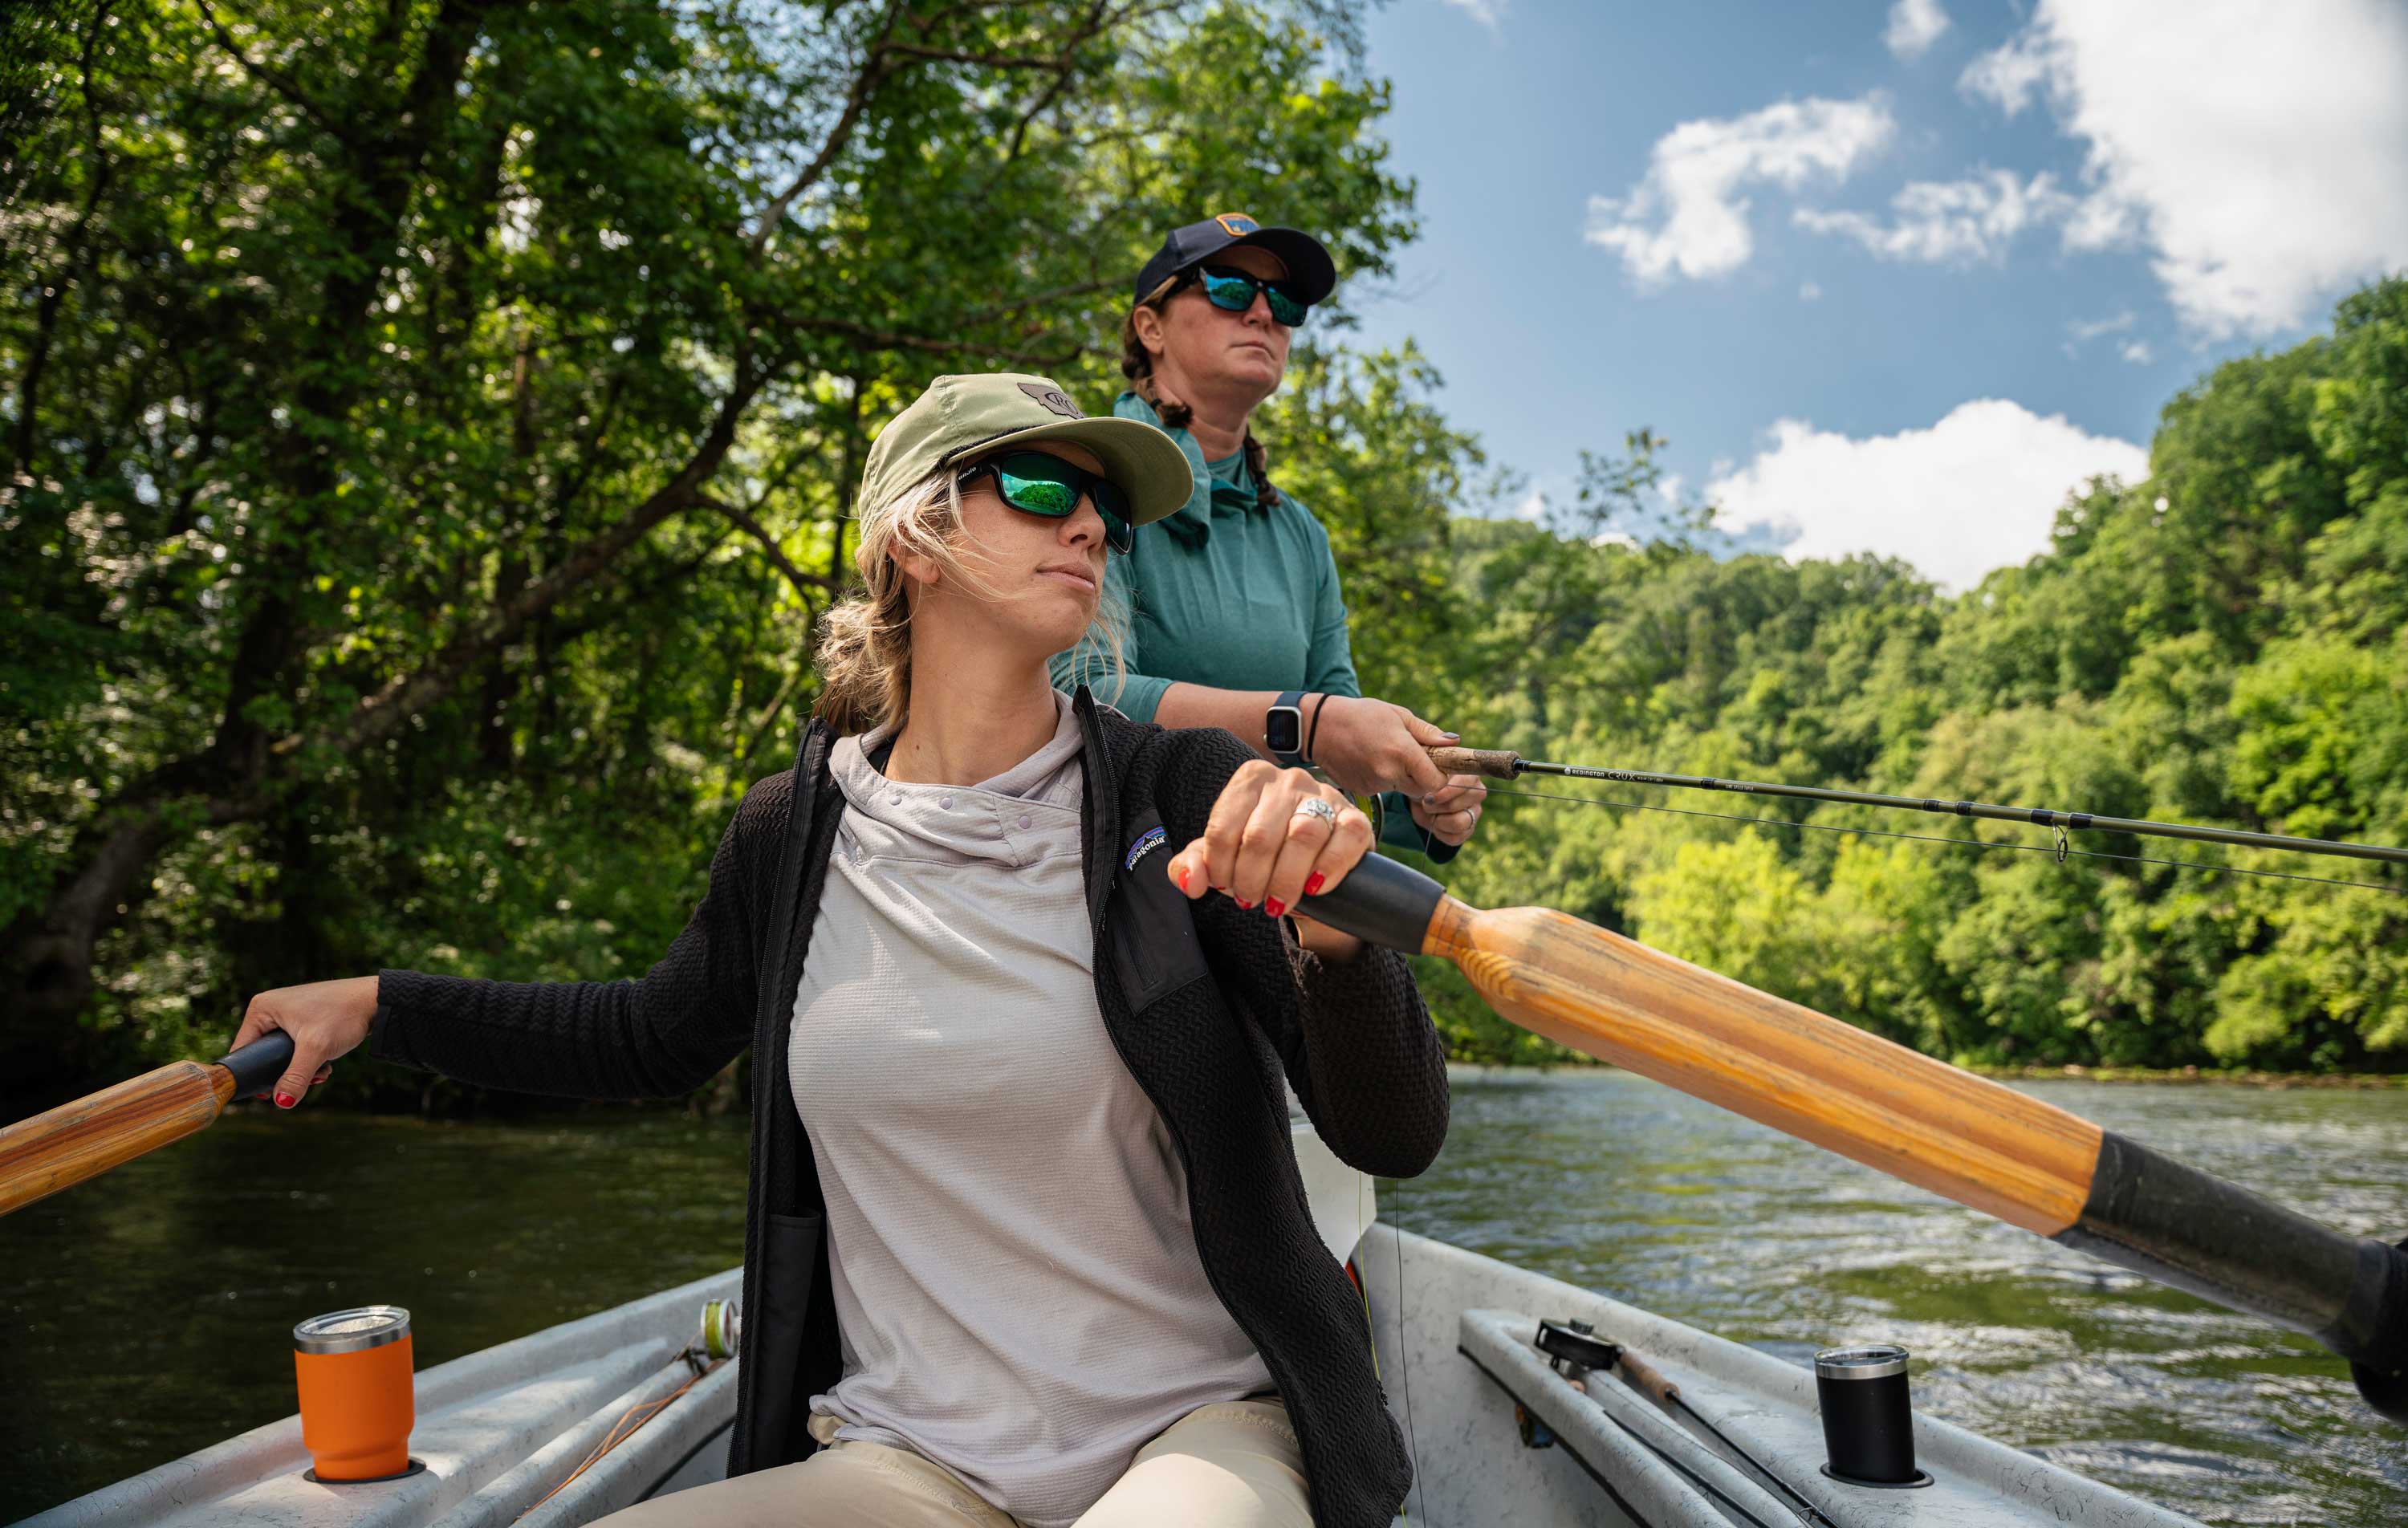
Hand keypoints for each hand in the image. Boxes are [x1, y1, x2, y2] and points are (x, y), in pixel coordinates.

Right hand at [229, 974, 379, 1108]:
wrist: (376, 1000)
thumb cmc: (343, 1015)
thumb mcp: (316, 1049)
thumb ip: (296, 1077)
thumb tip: (281, 1103)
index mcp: (261, 1008)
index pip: (243, 1050)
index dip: (252, 1074)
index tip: (268, 1094)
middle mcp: (270, 1009)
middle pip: (263, 1054)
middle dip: (284, 1073)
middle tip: (305, 1082)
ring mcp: (287, 1014)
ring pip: (283, 1054)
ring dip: (301, 1069)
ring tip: (321, 1073)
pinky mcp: (304, 1020)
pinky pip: (297, 1048)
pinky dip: (310, 1059)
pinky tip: (326, 1066)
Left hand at [1167, 761, 1374, 919]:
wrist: (1309, 868)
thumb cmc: (1258, 857)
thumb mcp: (1221, 859)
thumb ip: (1193, 865)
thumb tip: (1190, 883)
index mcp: (1250, 779)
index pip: (1223, 828)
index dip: (1220, 868)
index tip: (1226, 887)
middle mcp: (1288, 780)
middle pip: (1260, 836)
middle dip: (1251, 879)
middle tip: (1251, 901)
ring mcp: (1325, 795)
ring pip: (1303, 835)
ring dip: (1286, 880)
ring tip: (1277, 903)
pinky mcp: (1357, 818)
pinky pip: (1345, 840)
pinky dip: (1329, 868)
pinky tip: (1314, 888)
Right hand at [1306, 695, 1454, 799]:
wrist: (1319, 727)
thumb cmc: (1361, 715)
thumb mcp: (1398, 715)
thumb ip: (1427, 732)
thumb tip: (1454, 742)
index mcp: (1403, 752)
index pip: (1437, 782)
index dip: (1441, 776)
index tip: (1437, 765)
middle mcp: (1389, 773)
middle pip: (1421, 789)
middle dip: (1422, 777)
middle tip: (1411, 758)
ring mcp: (1374, 785)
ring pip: (1401, 789)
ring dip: (1401, 777)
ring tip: (1383, 753)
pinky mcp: (1362, 791)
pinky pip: (1382, 789)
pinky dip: (1381, 778)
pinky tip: (1368, 760)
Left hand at [1410, 774, 1486, 846]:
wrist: (1420, 798)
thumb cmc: (1422, 781)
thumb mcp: (1420, 772)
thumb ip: (1427, 772)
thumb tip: (1437, 787)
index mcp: (1468, 773)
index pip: (1465, 782)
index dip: (1446, 792)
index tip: (1429, 797)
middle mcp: (1477, 791)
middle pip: (1457, 805)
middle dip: (1436, 807)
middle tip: (1426, 803)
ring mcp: (1476, 811)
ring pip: (1459, 823)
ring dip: (1439, 821)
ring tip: (1432, 814)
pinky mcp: (1470, 828)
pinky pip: (1456, 837)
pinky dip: (1440, 833)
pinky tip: (1436, 824)